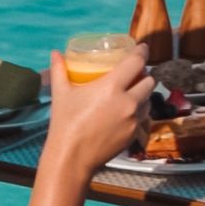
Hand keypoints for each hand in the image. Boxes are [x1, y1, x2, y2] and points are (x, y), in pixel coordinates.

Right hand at [51, 49, 150, 166]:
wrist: (72, 158)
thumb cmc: (65, 123)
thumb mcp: (61, 93)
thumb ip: (59, 70)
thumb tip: (56, 53)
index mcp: (112, 87)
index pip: (137, 63)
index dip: (142, 52)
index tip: (142, 48)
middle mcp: (128, 102)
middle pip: (149, 80)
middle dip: (144, 74)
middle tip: (134, 73)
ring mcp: (133, 120)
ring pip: (148, 99)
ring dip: (143, 93)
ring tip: (132, 91)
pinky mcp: (133, 134)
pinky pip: (143, 117)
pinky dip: (138, 111)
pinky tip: (127, 111)